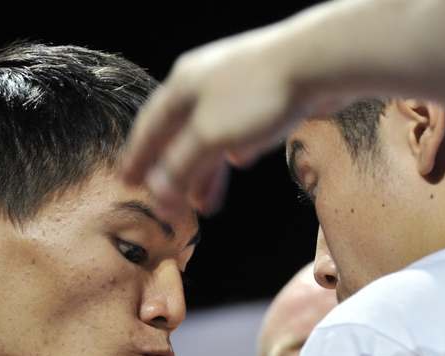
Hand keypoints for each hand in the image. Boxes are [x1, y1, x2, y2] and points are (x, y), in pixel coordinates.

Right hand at [120, 23, 341, 222]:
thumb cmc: (259, 94)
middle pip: (180, 134)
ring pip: (211, 134)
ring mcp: (235, 87)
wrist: (317, 63)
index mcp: (181, 86)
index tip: (128, 180)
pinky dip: (232, 150)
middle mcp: (204, 82)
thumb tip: (157, 191)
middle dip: (174, 172)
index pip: (149, 127)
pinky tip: (238, 163)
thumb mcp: (211, 136)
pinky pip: (239, 128)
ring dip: (205, 169)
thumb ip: (181, 165)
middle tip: (169, 203)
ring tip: (204, 202)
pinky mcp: (265, 95)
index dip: (138, 157)